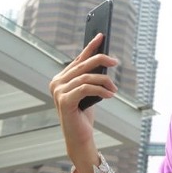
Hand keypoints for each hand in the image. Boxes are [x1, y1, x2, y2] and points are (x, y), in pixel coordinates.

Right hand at [48, 33, 117, 172]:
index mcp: (61, 78)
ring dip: (104, 81)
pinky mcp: (64, 100)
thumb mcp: (90, 93)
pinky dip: (101, 90)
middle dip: (101, 60)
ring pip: (87, 77)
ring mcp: (58, 91)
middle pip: (83, 65)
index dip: (90, 46)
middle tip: (115, 61)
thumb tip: (106, 61)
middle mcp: (56, 82)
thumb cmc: (85, 115)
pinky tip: (110, 95)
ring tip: (114, 89)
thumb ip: (92, 78)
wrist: (79, 137)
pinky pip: (86, 88)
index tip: (102, 35)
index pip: (78, 59)